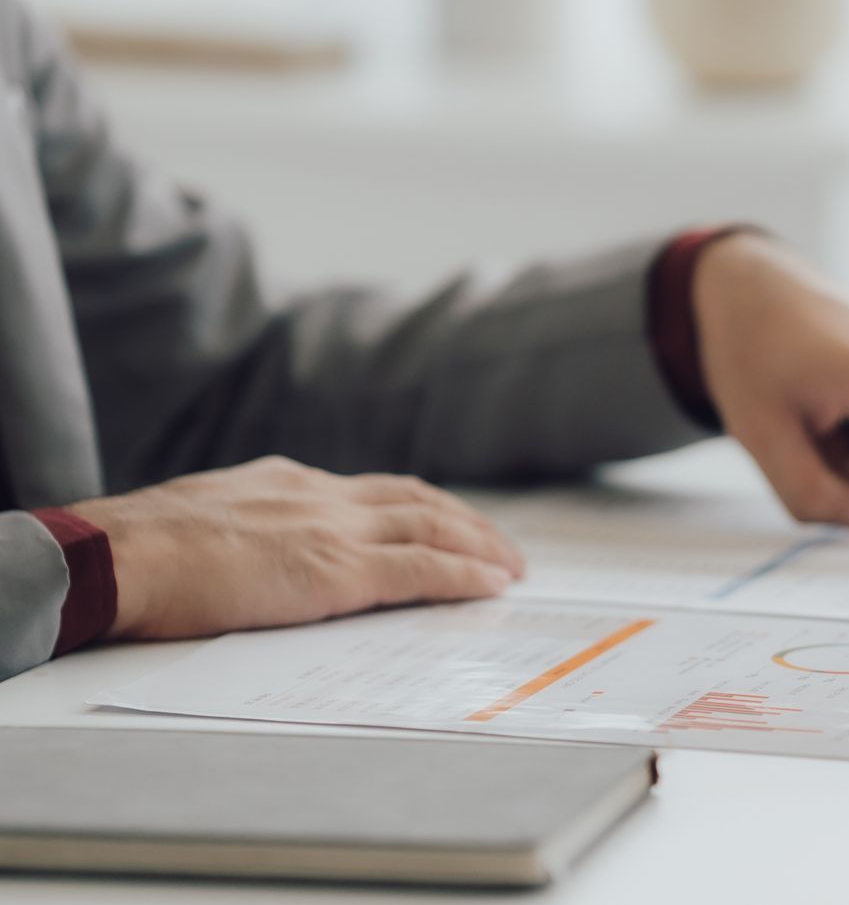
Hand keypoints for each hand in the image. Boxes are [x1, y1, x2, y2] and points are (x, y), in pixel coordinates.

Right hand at [69, 456, 525, 640]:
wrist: (118, 555)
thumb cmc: (139, 552)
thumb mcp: (202, 522)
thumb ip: (244, 528)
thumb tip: (255, 551)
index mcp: (287, 483)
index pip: (372, 490)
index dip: (418, 506)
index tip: (446, 520)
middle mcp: (320, 495)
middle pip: (416, 500)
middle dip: (466, 523)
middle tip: (500, 548)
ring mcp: (333, 529)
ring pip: (432, 527)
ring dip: (480, 547)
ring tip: (511, 568)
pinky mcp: (337, 569)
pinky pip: (422, 568)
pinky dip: (464, 574)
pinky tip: (492, 585)